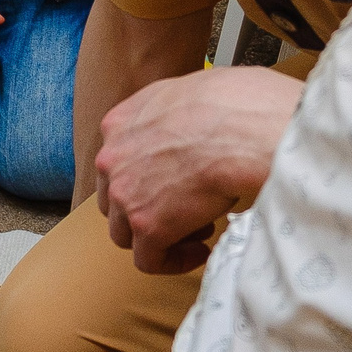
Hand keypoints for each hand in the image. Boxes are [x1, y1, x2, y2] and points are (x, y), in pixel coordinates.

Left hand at [96, 66, 301, 272]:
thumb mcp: (190, 90)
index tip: (173, 183)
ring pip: (126, 232)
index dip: (146, 176)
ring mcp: (125, 194)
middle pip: (116, 197)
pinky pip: (149, 260)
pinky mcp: (146, 227)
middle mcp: (112, 158)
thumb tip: (196, 123)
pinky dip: (171, 261)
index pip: (118, 160)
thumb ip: (175, 111)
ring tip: (198, 230)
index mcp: (120, 123)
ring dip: (159, 236)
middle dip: (149, 206)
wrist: (240, 128)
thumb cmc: (233, 104)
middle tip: (187, 208)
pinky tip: (198, 252)